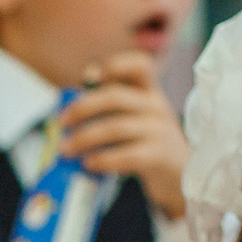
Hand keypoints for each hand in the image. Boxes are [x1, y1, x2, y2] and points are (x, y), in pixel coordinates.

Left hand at [57, 52, 188, 218]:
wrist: (180, 175)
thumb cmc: (147, 144)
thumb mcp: (136, 119)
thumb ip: (110, 109)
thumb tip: (69, 111)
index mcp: (149, 92)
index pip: (140, 65)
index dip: (116, 65)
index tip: (90, 77)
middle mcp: (156, 106)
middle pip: (115, 97)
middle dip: (82, 108)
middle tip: (61, 122)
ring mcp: (159, 131)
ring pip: (116, 127)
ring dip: (85, 138)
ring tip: (66, 149)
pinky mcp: (158, 156)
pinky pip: (127, 155)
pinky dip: (104, 159)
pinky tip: (89, 164)